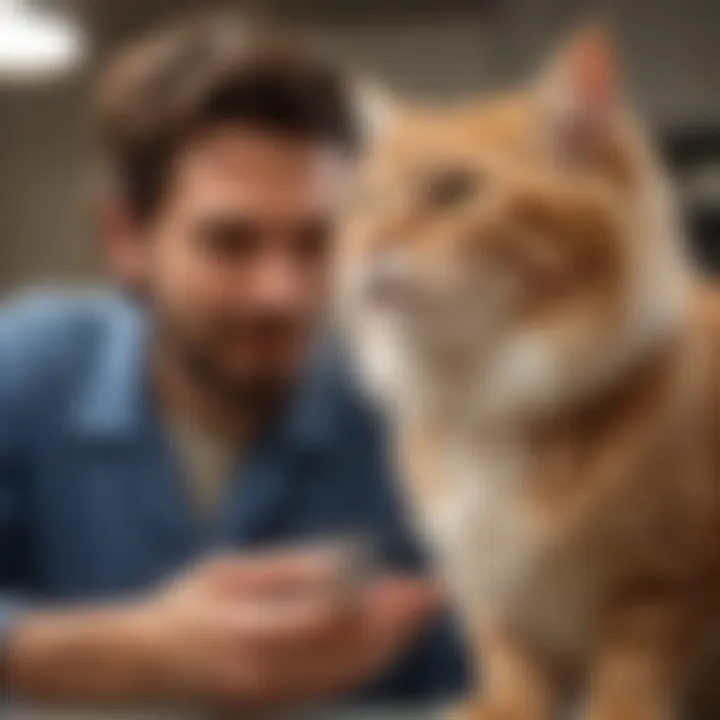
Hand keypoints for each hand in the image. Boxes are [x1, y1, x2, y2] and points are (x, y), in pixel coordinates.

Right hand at [6, 549, 441, 711]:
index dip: (381, 604)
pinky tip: (386, 639)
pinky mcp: (277, 705)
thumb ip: (290, 570)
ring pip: (351, 676)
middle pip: (354, 655)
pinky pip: (336, 687)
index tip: (412, 581)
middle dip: (402, 625)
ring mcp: (273, 698)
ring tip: (421, 613)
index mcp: (254, 635)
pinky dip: (369, 662)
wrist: (143, 664)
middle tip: (435, 594)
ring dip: (393, 644)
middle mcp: (269, 676)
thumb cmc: (185, 605)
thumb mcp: (231, 571)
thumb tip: (348, 563)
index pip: (337, 623)